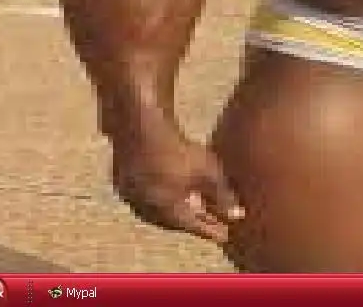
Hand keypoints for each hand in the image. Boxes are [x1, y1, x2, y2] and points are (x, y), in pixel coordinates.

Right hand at [110, 126, 244, 242]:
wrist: (140, 127)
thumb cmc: (178, 151)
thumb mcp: (207, 173)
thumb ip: (223, 197)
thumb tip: (239, 216)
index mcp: (167, 213)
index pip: (194, 228)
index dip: (211, 230)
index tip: (225, 235)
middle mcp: (147, 211)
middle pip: (176, 221)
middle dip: (196, 221)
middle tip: (213, 223)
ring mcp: (132, 198)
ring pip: (160, 209)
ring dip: (179, 209)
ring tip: (196, 207)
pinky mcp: (123, 182)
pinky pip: (147, 196)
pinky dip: (164, 195)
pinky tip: (173, 188)